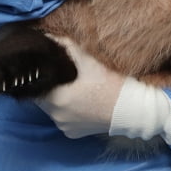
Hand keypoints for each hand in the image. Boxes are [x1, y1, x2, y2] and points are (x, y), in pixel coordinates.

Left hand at [36, 36, 170, 143]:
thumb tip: (50, 37)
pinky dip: (68, 111)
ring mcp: (65, 127)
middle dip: (50, 87)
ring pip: (53, 110)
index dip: (42, 76)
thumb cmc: (110, 85)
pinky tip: (80, 102)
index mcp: (56, 100)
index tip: (49, 69)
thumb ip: (67, 47)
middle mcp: (57, 117)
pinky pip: (64, 120)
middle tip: (63, 76)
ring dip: (58, 100)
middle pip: (43, 98)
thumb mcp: (89, 62)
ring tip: (72, 88)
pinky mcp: (74, 134)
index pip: (37, 85)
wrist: (133, 111)